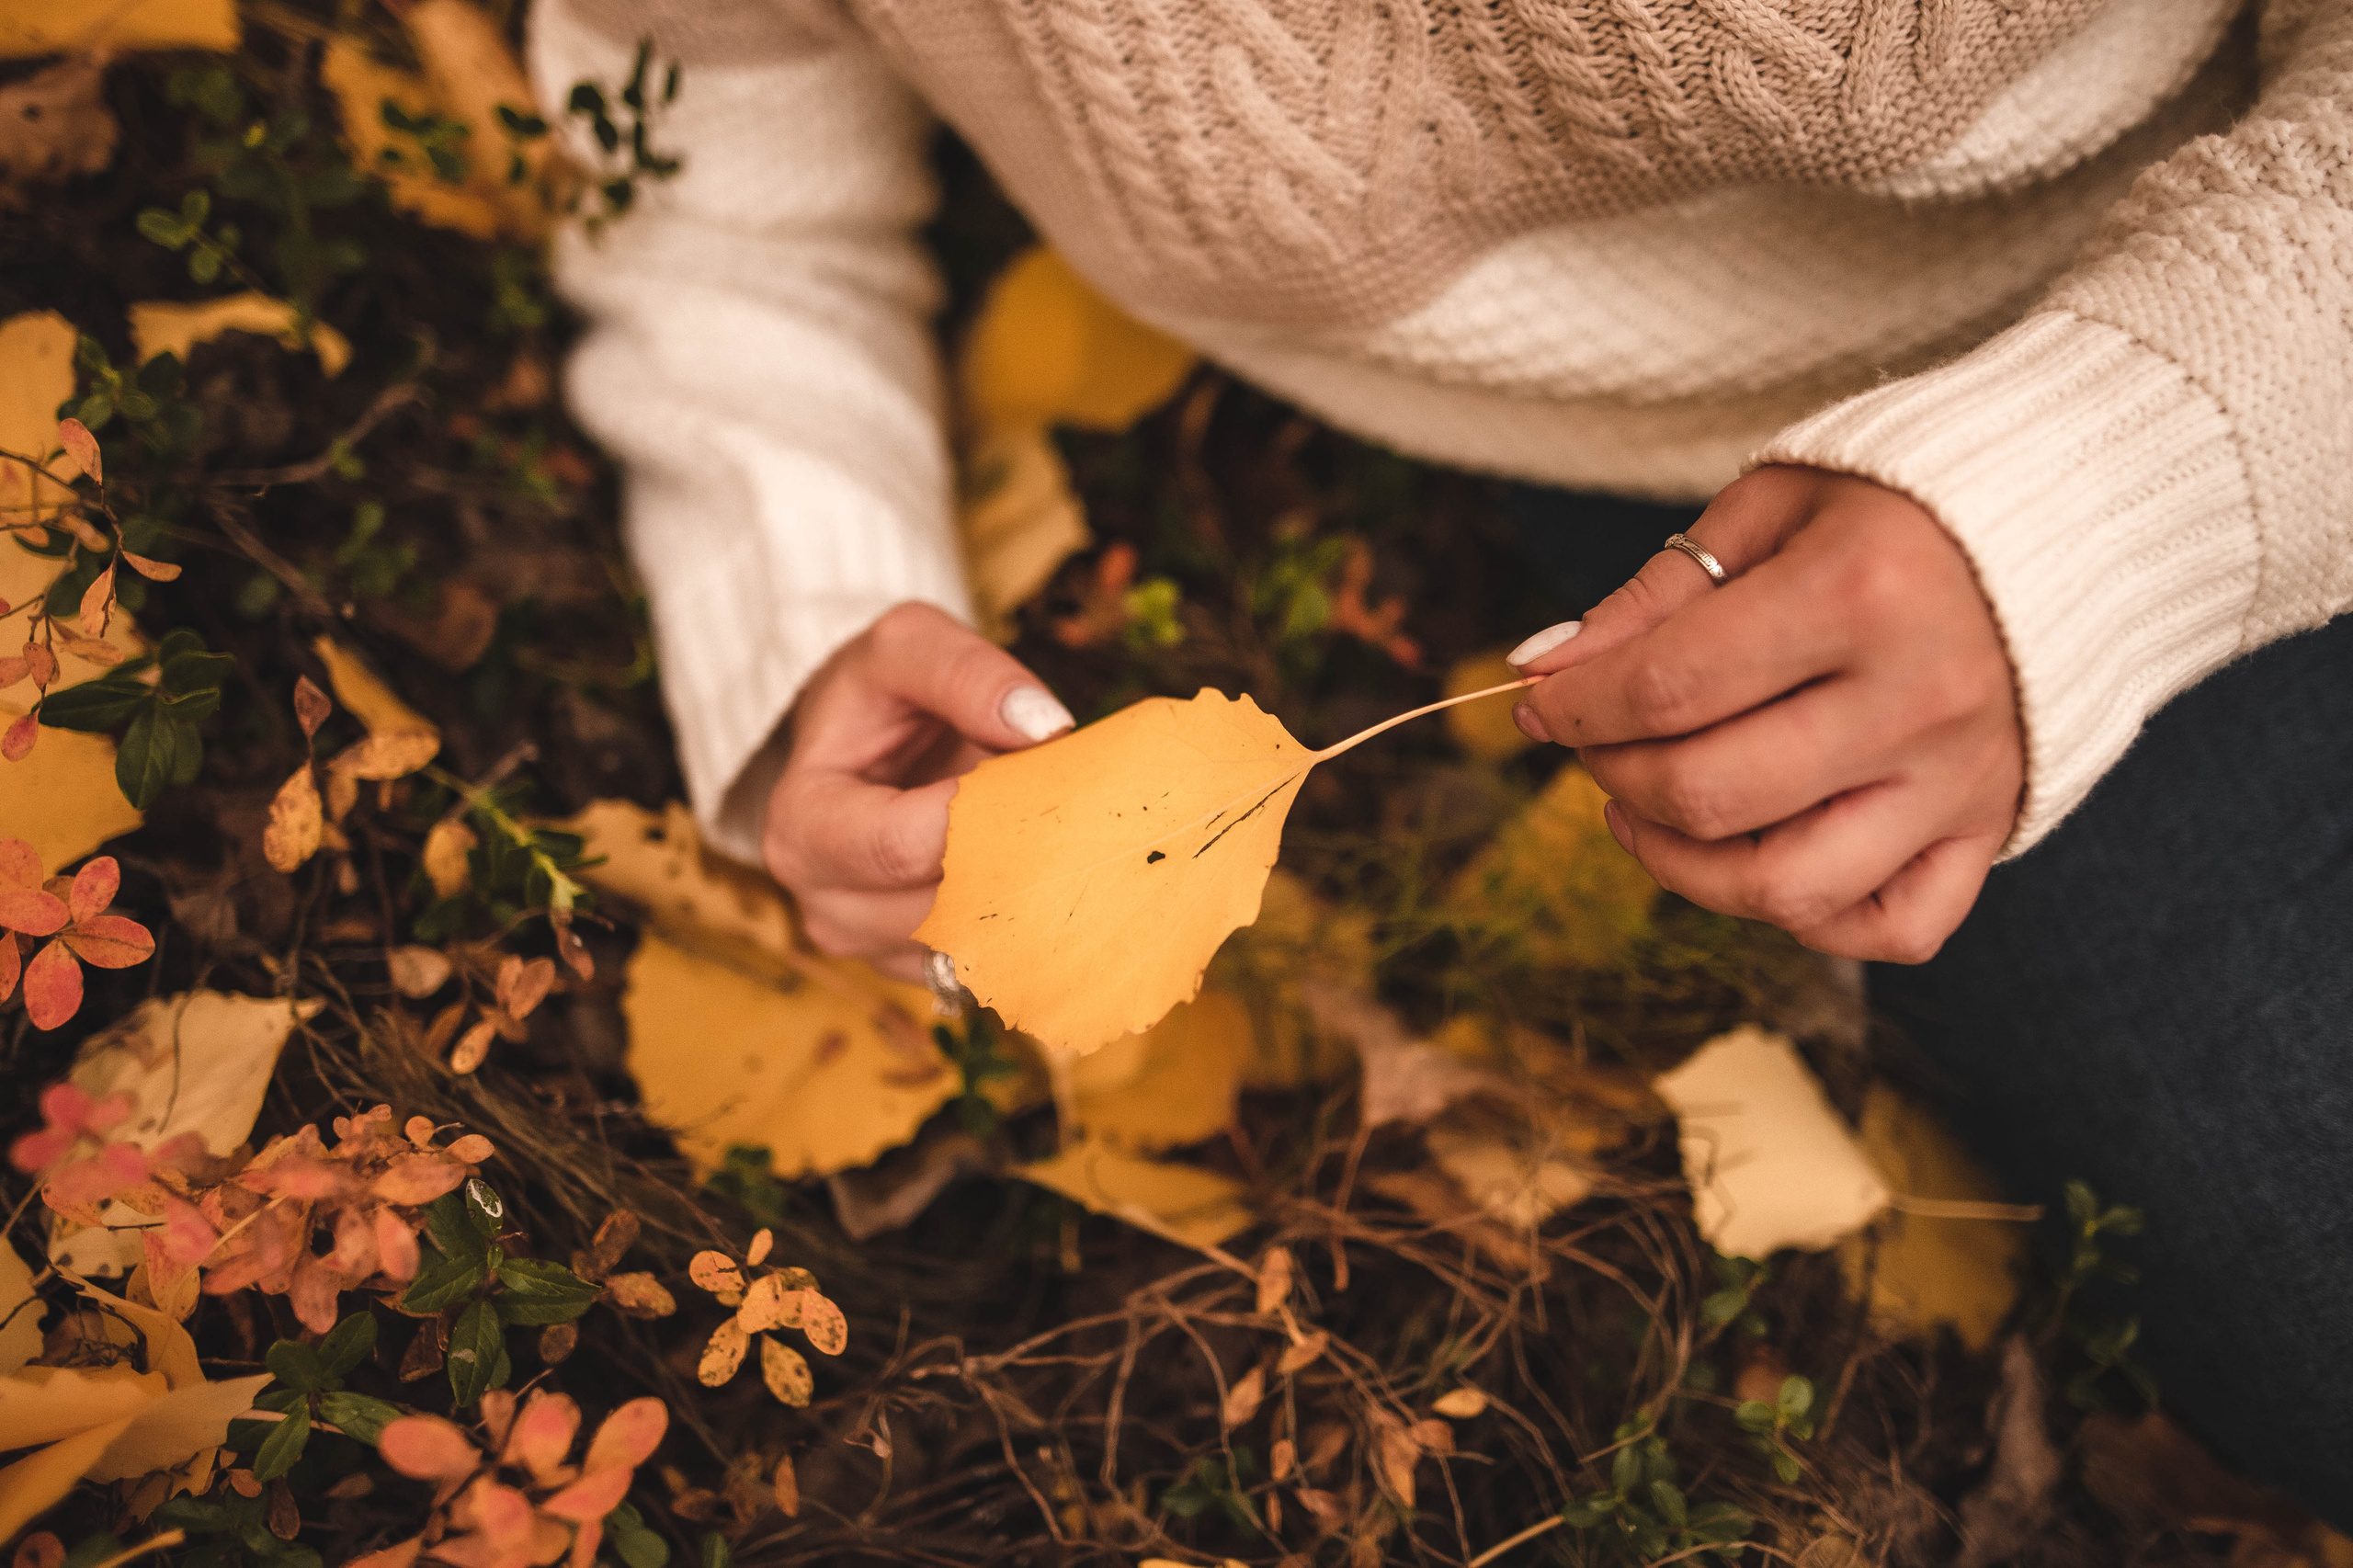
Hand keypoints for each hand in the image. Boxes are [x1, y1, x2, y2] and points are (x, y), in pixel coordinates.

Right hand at [763, 602, 1071, 980]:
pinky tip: (1051, 879)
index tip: (1036, 772)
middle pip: (940, 910)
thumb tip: (1043, 728)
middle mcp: (824, 903)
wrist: (861, 743)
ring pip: (971, 950)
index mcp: (804, 825)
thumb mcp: (908, 645)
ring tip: (1062, 840)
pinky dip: (1029, 929)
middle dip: (1015, 860)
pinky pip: (986, 970)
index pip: (901, 846)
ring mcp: (870, 946)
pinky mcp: (915, 967)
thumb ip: (968, 672)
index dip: (979, 814)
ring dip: (1029, 899)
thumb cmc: (878, 694)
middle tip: (1075, 812)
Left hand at [1505, 466, 2023, 963]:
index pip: (1669, 687)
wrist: (2068, 522)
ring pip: (1786, 887)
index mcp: (1861, 593)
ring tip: (1643, 813)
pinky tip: (1758, 858)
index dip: (1576, 707)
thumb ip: (1657, 594)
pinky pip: (1891, 928)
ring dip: (1681, 867)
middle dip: (1614, 776)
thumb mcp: (1771, 510)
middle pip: (1711, 795)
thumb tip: (1545, 668)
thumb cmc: (1897, 507)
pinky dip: (1809, 919)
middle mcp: (1919, 699)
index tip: (1539, 701)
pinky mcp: (1989, 829)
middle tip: (1594, 743)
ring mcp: (1961, 780)